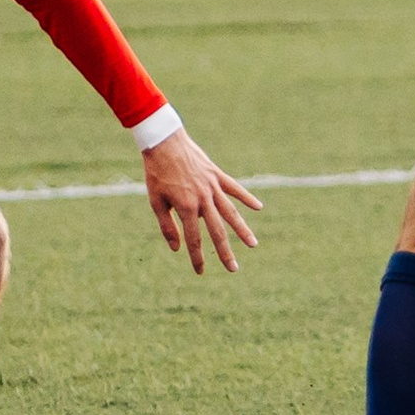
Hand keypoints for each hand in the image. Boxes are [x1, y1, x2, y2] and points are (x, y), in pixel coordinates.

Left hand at [142, 131, 263, 273]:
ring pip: (231, 212)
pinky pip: (235, 188)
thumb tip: (176, 248)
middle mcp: (202, 199)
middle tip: (233, 269)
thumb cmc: (157, 173)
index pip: (193, 239)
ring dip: (242, 230)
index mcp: (186, 207)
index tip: (200, 272)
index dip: (196, 257)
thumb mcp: (156, 201)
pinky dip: (247, 197)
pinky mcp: (216, 175)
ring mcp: (212, 186)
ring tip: (253, 244)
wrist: (164, 142)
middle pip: (217, 231)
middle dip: (225, 252)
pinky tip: (259, 207)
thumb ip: (167, 226)